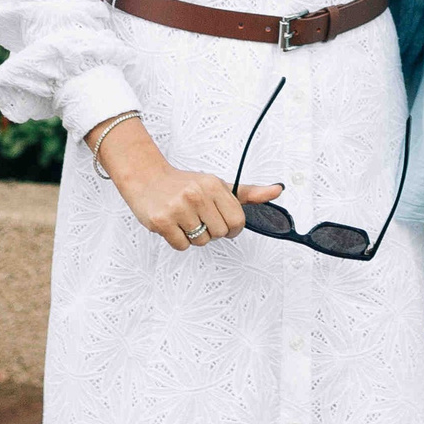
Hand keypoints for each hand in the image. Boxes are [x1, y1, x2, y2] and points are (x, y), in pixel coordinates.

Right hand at [90, 116, 283, 251]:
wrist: (146, 178)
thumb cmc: (184, 184)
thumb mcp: (217, 184)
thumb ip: (247, 192)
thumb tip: (277, 191)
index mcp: (213, 186)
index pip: (237, 220)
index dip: (232, 227)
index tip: (223, 222)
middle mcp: (196, 195)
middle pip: (220, 233)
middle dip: (213, 231)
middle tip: (200, 219)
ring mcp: (178, 208)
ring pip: (202, 241)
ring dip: (195, 236)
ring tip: (186, 220)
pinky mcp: (161, 221)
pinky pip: (182, 246)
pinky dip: (179, 240)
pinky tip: (174, 225)